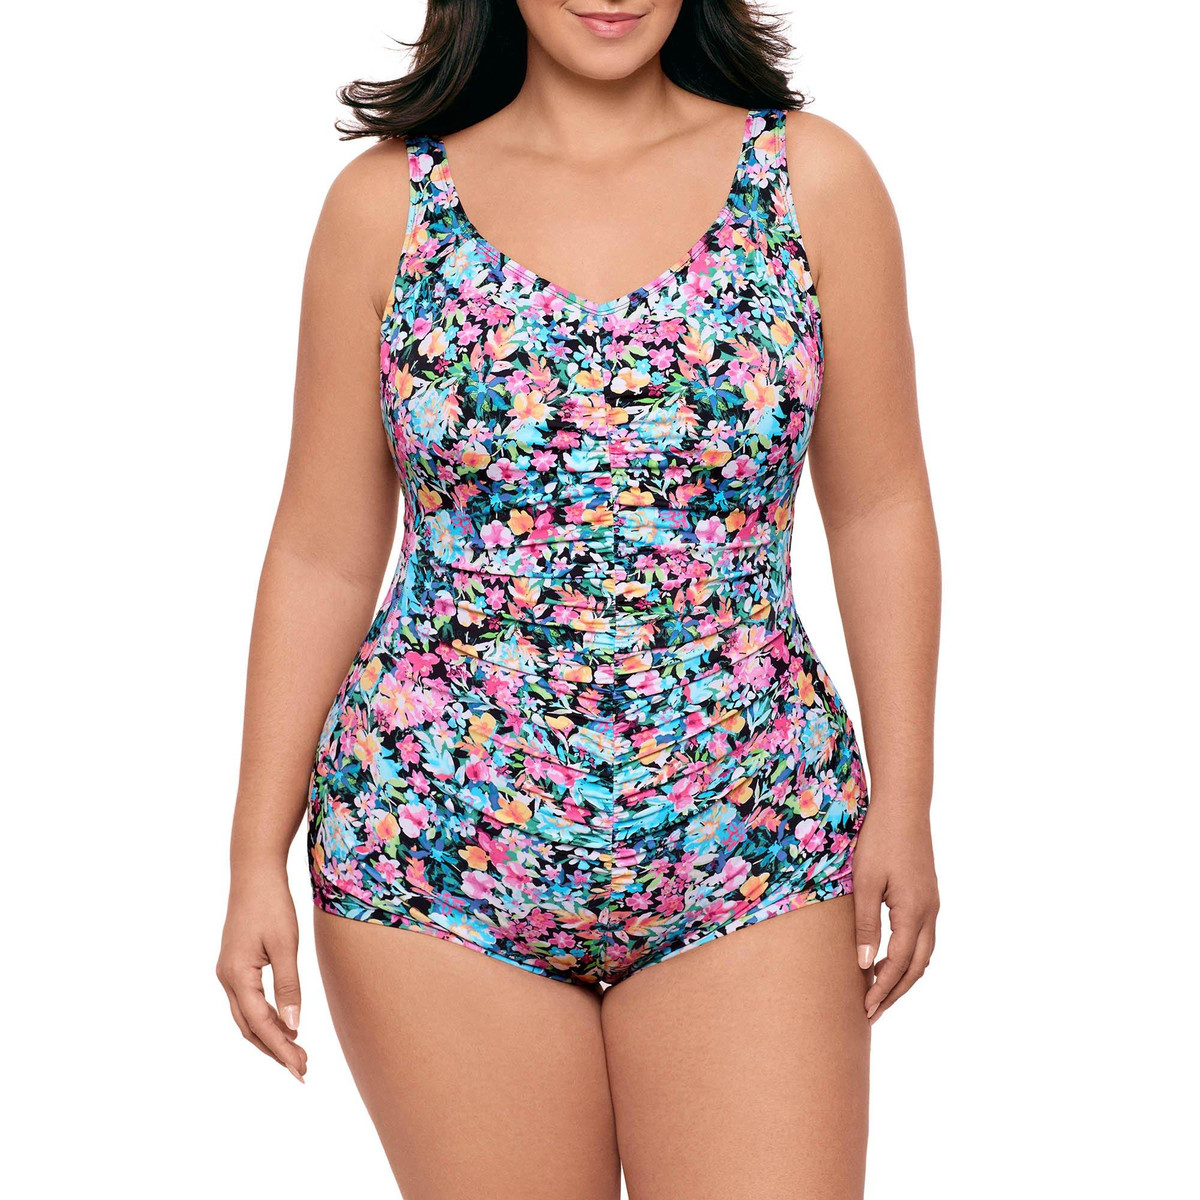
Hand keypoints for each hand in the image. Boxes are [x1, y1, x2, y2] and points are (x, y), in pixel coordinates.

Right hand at [216, 869, 307, 1081]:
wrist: (254, 873)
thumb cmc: (271, 904)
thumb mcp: (285, 944)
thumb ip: (289, 985)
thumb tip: (294, 1027)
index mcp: (237, 975)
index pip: (261, 1024)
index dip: (282, 1049)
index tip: (301, 1069)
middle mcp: (227, 978)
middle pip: (250, 1028)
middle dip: (276, 1050)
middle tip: (302, 1069)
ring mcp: (228, 973)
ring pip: (247, 1018)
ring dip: (271, 1037)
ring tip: (297, 1053)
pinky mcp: (235, 966)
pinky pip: (248, 1002)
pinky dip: (265, 1019)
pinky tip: (285, 1024)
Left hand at [852, 805, 938, 1022]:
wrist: (903, 806)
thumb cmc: (879, 840)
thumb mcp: (865, 882)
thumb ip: (866, 924)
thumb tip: (865, 966)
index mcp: (914, 911)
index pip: (900, 964)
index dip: (883, 989)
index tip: (866, 1009)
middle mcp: (929, 913)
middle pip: (916, 967)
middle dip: (895, 992)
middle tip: (872, 1013)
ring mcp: (932, 905)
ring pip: (923, 954)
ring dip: (903, 977)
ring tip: (880, 993)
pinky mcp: (927, 896)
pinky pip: (922, 938)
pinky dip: (909, 957)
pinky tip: (890, 960)